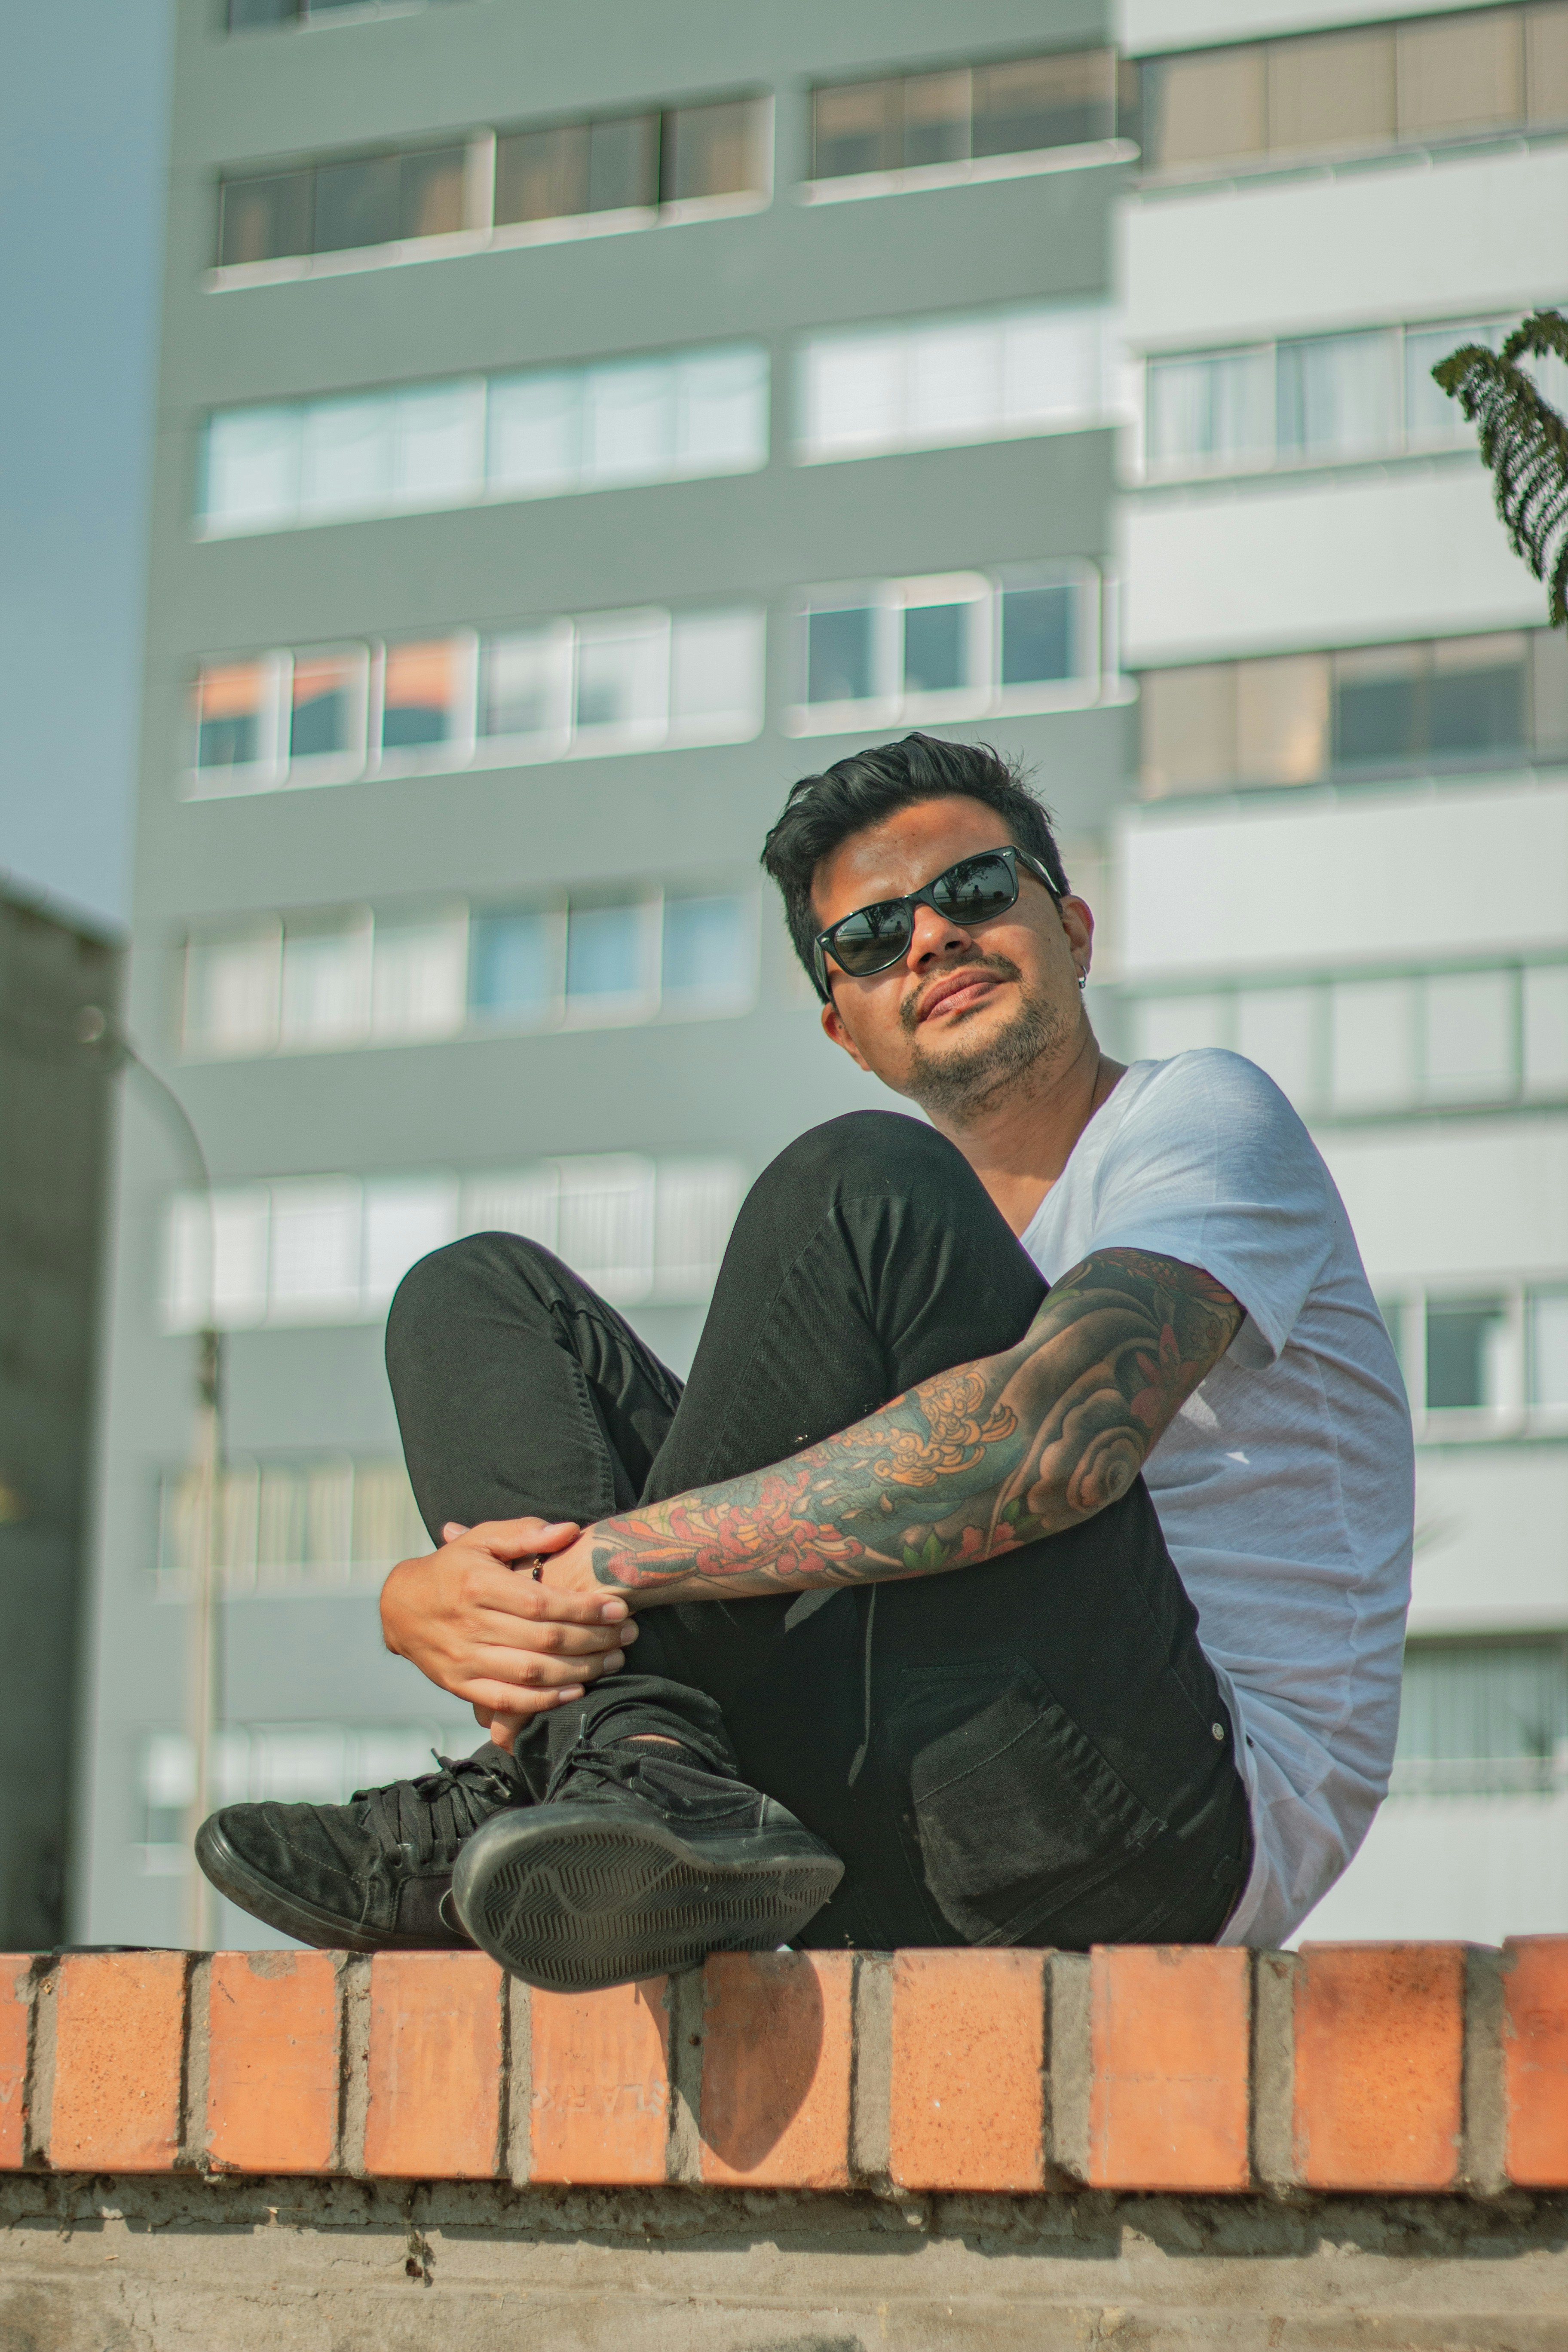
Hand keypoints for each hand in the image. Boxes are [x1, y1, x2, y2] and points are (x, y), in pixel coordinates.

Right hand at [379, 1516, 639, 1739]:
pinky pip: (508, 1700)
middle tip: (628, 1634)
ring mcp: (464, 1660)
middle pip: (544, 1640)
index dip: (585, 1607)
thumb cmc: (452, 1568)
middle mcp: (470, 1625)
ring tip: (613, 1660)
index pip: (542, 1602)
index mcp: (478, 1585)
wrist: (400, 1607)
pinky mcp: (460, 1685)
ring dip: (580, 1670)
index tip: (619, 1607)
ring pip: (532, 1673)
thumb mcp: (481, 1539)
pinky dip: (544, 1701)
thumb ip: (525, 1534)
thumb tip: (569, 1530)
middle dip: (594, 1639)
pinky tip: (575, 1691)